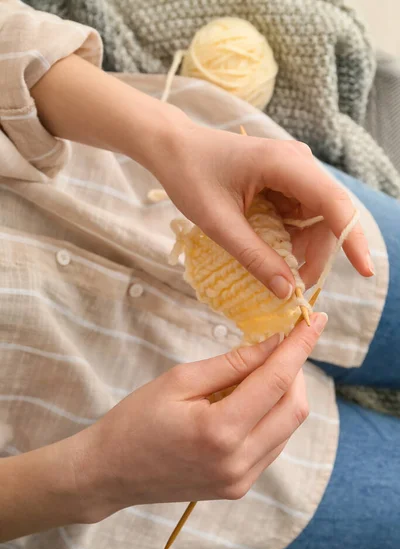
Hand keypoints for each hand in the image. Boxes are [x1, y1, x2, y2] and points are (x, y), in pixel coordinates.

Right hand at [72, 312, 326, 522]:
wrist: (109, 473)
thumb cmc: (135, 420)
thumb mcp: (179, 380)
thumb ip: (231, 364)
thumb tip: (272, 345)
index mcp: (219, 432)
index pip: (277, 381)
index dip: (300, 346)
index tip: (315, 319)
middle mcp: (239, 462)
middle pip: (295, 409)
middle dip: (295, 370)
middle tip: (281, 343)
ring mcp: (241, 480)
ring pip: (288, 428)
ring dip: (284, 394)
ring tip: (258, 371)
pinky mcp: (239, 487)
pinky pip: (273, 445)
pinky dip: (271, 415)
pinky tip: (249, 400)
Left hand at [151, 124, 373, 296]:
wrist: (174, 149)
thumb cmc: (190, 177)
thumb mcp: (219, 224)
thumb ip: (255, 257)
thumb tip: (287, 291)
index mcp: (284, 164)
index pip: (333, 204)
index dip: (352, 239)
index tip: (365, 271)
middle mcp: (298, 163)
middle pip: (328, 216)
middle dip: (316, 253)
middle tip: (294, 286)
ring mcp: (293, 171)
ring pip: (315, 219)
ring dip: (302, 248)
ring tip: (278, 270)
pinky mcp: (284, 181)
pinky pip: (299, 215)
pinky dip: (290, 238)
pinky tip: (271, 251)